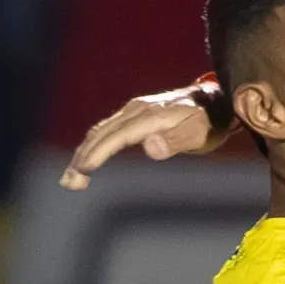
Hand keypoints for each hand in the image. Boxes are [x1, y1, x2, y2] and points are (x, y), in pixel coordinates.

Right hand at [60, 83, 229, 189]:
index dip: (99, 152)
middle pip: (103, 134)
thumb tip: (149, 147)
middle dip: (83, 157)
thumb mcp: (200, 133)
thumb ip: (176, 140)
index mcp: (150, 115)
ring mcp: (133, 111)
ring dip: (84, 153)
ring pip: (101, 132)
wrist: (215, 101)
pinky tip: (86, 161)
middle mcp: (136, 110)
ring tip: (71, 179)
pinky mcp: (133, 115)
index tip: (84, 169)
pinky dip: (93, 146)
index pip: (118, 135)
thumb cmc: (210, 121)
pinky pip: (107, 131)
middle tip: (69, 183)